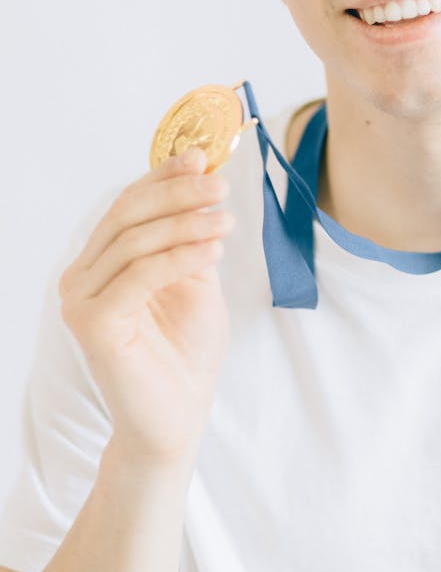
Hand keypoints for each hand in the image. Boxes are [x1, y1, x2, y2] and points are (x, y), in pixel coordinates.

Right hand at [58, 148, 234, 470]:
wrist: (180, 414)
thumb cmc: (187, 349)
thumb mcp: (196, 277)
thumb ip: (190, 232)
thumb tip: (201, 172)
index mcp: (101, 260)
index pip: (128, 203)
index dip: (162, 176)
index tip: (201, 157)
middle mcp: (81, 276)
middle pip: (127, 215)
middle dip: (178, 195)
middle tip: (221, 186)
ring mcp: (81, 300)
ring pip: (135, 242)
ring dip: (186, 224)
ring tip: (228, 221)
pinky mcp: (91, 324)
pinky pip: (139, 276)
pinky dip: (179, 256)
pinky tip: (214, 249)